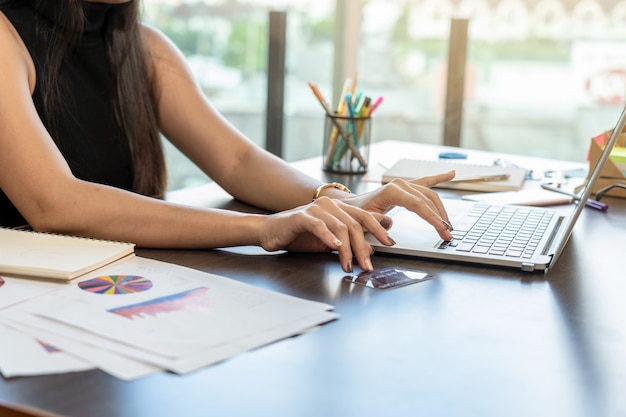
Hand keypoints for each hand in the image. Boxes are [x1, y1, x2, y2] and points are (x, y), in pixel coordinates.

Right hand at [256, 197, 392, 272]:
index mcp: (338, 209)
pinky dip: (329, 237)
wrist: (270, 232)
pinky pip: (319, 225)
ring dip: (348, 249)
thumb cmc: (298, 236)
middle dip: (364, 246)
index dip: (379, 229)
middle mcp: (330, 205)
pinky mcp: (301, 216)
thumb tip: (370, 249)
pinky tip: (336, 247)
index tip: (390, 243)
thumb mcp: (329, 243)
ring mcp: (315, 209)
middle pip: (355, 223)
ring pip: (340, 227)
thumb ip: (348, 243)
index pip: (364, 216)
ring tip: (350, 265)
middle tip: (368, 264)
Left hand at [341, 171, 455, 240]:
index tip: (443, 229)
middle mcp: (400, 185)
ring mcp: (404, 184)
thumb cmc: (355, 214)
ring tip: (449, 225)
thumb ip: (375, 223)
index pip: (418, 205)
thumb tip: (390, 225)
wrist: (349, 206)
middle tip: (448, 234)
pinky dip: (438, 178)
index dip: (432, 217)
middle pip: (427, 201)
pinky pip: (425, 182)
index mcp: (391, 191)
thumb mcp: (363, 222)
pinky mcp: (406, 188)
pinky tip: (451, 174)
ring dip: (441, 210)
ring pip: (430, 195)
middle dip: (440, 218)